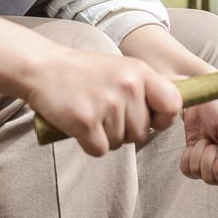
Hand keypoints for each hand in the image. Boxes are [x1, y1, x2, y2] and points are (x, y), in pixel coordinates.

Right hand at [26, 47, 181, 156]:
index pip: (173, 104)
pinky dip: (90, 144)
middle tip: (106, 113)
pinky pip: (100, 150)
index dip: (163, 119)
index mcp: (140, 72)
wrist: (44, 68)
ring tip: (92, 113)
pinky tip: (81, 125)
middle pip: (142, 132)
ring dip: (106, 136)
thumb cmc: (85, 71)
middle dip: (126, 131)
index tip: (150, 119)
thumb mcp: (123, 68)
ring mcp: (107, 104)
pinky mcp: (85, 121)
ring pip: (121, 143)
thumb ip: (146, 87)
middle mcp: (127, 87)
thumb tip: (169, 113)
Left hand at [180, 97, 217, 192]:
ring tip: (206, 138)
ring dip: (200, 154)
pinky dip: (188, 157)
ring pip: (203, 176)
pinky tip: (196, 143)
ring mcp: (214, 165)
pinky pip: (189, 171)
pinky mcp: (197, 162)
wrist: (201, 98)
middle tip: (213, 143)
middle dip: (211, 162)